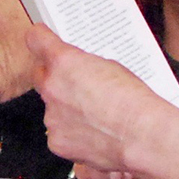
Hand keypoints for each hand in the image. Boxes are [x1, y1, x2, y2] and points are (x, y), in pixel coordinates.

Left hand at [26, 25, 166, 171]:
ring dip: (66, 109)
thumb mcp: (111, 67)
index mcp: (64, 62)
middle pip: (41, 76)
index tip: (40, 38)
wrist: (142, 136)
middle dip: (54, 78)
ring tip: (95, 116)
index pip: (36, 40)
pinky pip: (59, 132)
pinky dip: (72, 133)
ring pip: (52, 108)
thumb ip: (85, 66)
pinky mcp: (56, 140)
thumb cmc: (133, 101)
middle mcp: (52, 87)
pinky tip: (93, 134)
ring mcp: (51, 116)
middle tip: (75, 85)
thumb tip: (79, 71)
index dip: (40, 38)